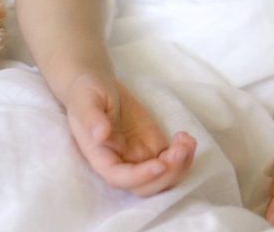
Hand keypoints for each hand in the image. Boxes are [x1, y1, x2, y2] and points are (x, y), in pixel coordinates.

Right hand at [65, 71, 196, 193]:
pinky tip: (185, 137)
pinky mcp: (152, 146)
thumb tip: (101, 134)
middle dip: (167, 173)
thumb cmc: (86, 94)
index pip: (120, 178)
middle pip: (145, 186)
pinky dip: (183, 154)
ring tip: (187, 141)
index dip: (141, 176)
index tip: (160, 164)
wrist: (98, 87)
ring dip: (180, 166)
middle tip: (181, 148)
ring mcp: (139, 156)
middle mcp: (121, 163)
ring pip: (161, 177)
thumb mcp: (86, 101)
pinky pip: (170, 161)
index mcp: (101, 157)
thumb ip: (92, 118)